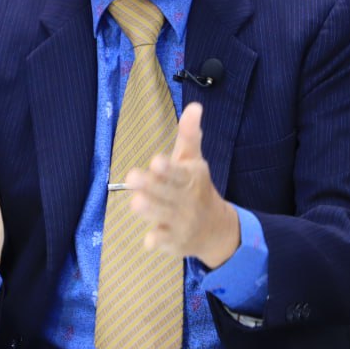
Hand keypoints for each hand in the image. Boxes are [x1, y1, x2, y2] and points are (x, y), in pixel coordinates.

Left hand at [125, 102, 239, 267]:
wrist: (216, 229)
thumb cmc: (196, 188)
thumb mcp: (194, 161)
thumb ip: (189, 135)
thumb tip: (194, 106)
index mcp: (191, 178)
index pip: (179, 172)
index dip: (168, 168)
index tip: (156, 161)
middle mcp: (187, 200)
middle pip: (167, 192)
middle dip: (151, 186)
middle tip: (132, 177)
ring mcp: (181, 222)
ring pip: (163, 215)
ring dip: (150, 210)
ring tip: (136, 202)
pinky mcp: (174, 241)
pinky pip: (164, 242)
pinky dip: (157, 241)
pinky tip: (149, 240)